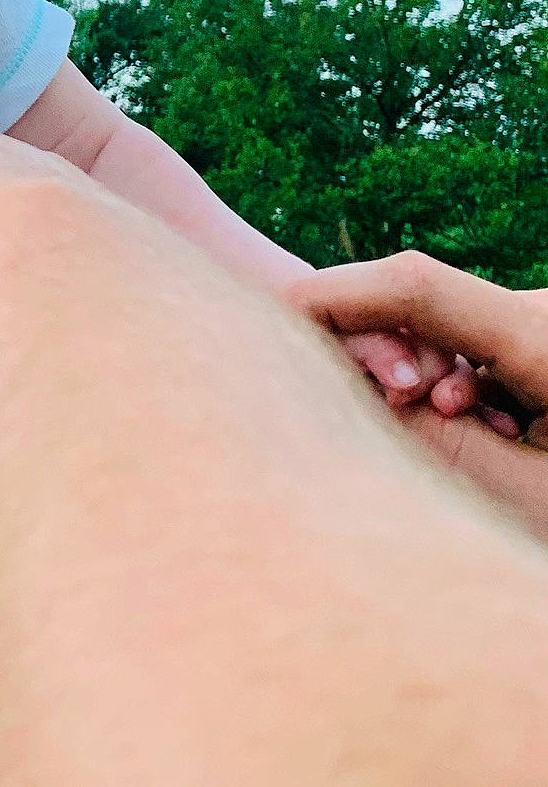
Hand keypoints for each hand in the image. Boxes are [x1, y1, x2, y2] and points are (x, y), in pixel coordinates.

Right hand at [291, 253, 547, 536]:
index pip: (416, 286)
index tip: (264, 312)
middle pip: (430, 305)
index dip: (333, 295)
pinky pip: (485, 339)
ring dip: (440, 381)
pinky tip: (505, 433)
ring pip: (455, 326)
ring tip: (492, 443)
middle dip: (396, 360)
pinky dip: (471, 382)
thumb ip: (425, 442)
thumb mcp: (526, 499)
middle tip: (422, 421)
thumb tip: (347, 387)